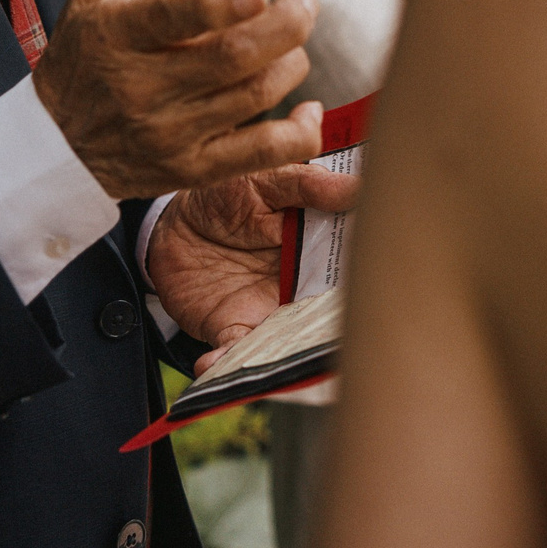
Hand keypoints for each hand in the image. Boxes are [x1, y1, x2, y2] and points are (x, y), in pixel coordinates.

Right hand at [33, 0, 323, 199]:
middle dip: (284, 26)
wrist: (57, 142)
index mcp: (117, 31)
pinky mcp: (189, 170)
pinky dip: (299, 132)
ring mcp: (167, 134)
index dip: (223, 2)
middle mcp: (141, 86)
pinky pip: (262, 155)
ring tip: (291, 45)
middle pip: (232, 56)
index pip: (173, 15)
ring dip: (291, 63)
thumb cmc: (89, 46)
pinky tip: (308, 108)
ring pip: (254, 96)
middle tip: (304, 5)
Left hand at [146, 164, 362, 372]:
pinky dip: (226, 360)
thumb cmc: (224, 196)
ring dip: (286, 354)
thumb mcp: (265, 181)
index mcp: (316, 250)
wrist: (172, 224)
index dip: (364, 279)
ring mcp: (266, 310)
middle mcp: (299, 287)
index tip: (374, 285)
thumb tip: (358, 187)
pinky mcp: (231, 326)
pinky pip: (235, 349)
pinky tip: (213, 364)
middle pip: (327, 315)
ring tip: (284, 366)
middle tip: (341, 342)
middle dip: (335, 331)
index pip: (350, 269)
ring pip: (288, 341)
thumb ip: (307, 185)